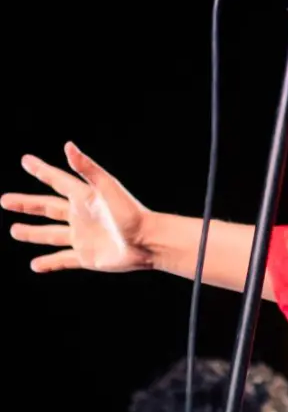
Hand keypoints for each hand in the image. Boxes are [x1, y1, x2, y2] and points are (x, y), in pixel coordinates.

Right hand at [2, 142, 153, 272]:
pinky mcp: (86, 257)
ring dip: (32, 233)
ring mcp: (83, 237)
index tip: (26, 161)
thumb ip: (87, 169)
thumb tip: (67, 146)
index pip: (58, 181)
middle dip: (26, 204)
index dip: (42, 171)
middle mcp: (81, 216)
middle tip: (5, 200)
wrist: (149, 243)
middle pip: (47, 208)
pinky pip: (62, 260)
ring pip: (51, 234)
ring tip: (15, 231)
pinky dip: (49, 262)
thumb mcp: (107, 187)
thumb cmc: (131, 213)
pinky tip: (35, 265)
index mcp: (85, 197)